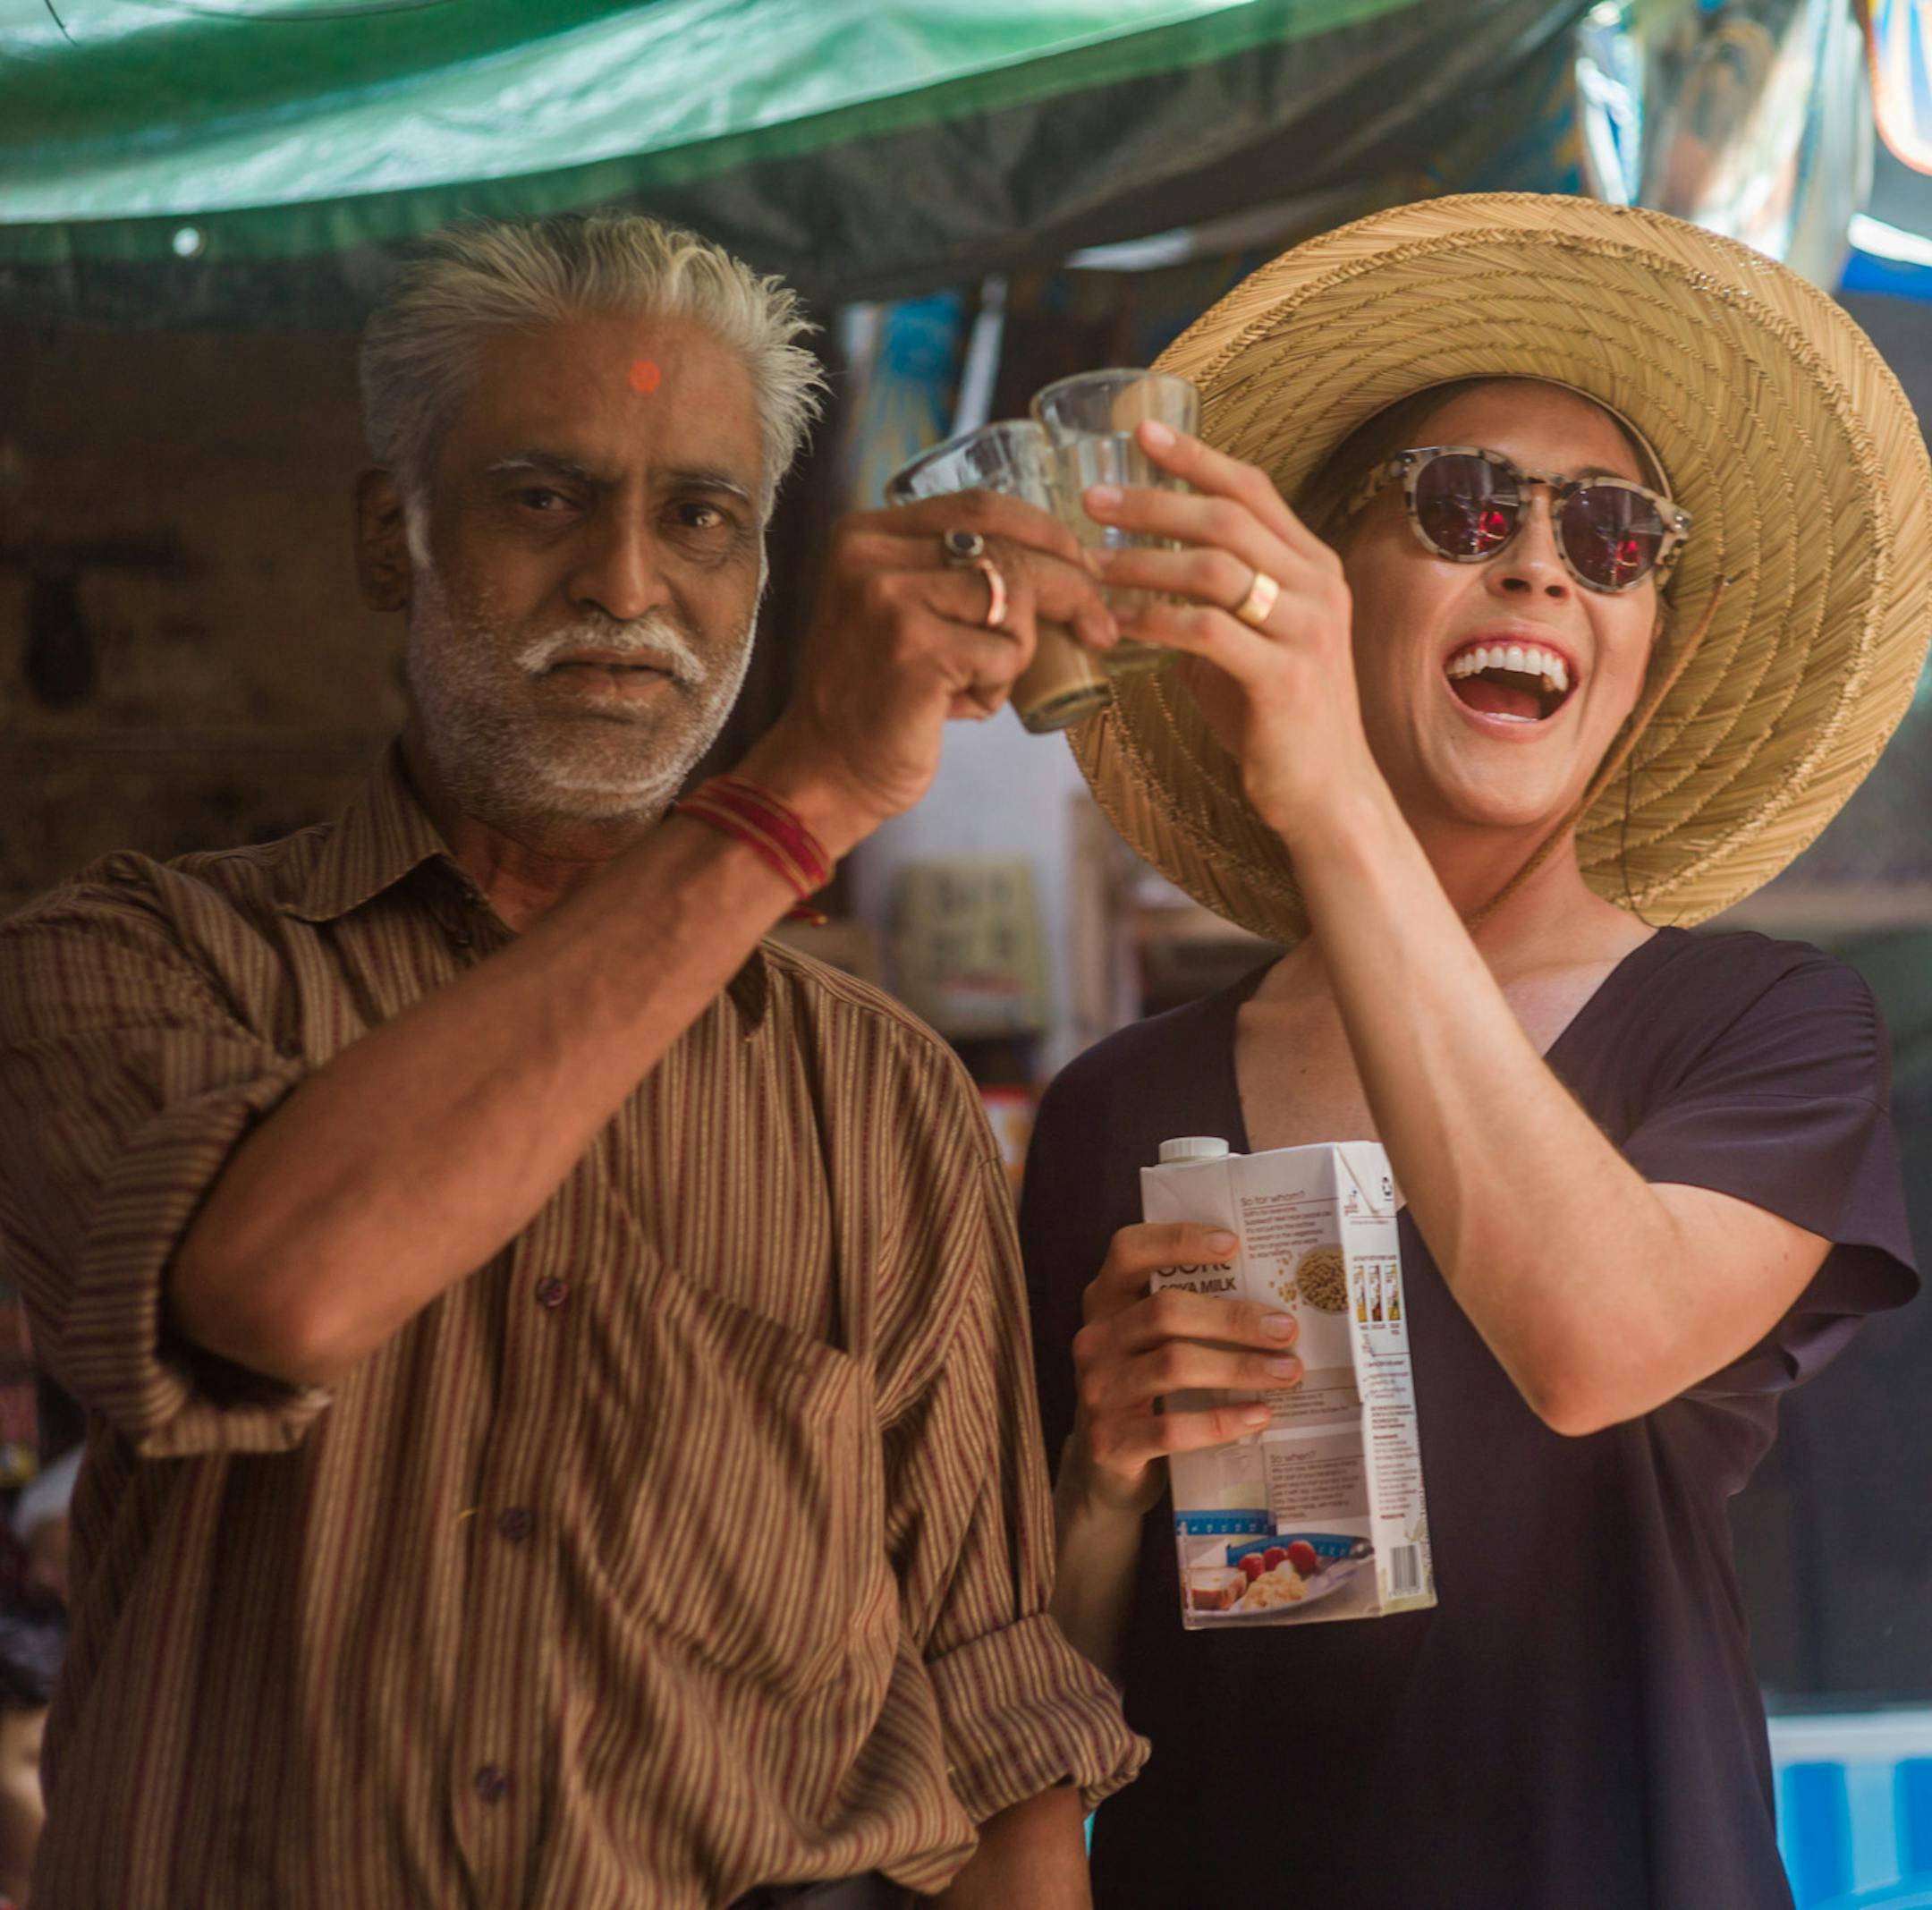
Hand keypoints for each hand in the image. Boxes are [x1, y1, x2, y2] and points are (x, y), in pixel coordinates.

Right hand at [741, 490, 1115, 855]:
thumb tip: (1062, 562)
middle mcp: (872, 555)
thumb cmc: (878, 696)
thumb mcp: (901, 611)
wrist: (826, 770)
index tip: (1083, 567)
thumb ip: (951, 574)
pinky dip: (999, 688)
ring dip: (1019, 650)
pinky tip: (959, 707)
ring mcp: (889, 599)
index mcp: (866, 533)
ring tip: (980, 683)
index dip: (1046, 533)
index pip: (981, 507)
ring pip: (1013, 600)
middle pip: (1008, 549)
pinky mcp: (914, 650)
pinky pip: (1004, 655)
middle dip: (1071, 588)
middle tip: (1099, 627)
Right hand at [1067, 1221, 1299, 1516]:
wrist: (1103, 1473)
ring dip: (1239, 1366)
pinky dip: (1222, 1421)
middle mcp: (1094, 1340)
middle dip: (1233, 1318)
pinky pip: (1173, 1428)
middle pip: (1165, 1312)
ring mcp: (1098, 1392)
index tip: (1233, 1243)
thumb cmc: (1144, 1394)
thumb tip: (1274, 1302)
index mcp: (1104, 1303)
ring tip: (1288, 1372)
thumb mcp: (1150, 1347)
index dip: (1177, 1240)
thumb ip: (1187, 1319)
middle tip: (1285, 1328)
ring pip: (1174, 1366)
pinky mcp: (1110, 1443)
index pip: (1129, 1251)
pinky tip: (1259, 1415)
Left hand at [1082, 420, 1377, 842]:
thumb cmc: (1280, 719)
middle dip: (1153, 503)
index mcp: (1313, 567)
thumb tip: (1144, 578)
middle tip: (1093, 501)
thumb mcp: (1253, 644)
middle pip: (1227, 519)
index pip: (1253, 490)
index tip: (1142, 432)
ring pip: (1214, 569)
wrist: (1329, 795)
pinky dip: (1155, 621)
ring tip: (1094, 565)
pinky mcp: (1283, 679)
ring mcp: (1306, 632)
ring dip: (1144, 562)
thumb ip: (1216, 605)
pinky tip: (1119, 622)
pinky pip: (1206, 632)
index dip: (1197, 456)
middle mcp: (1318, 588)